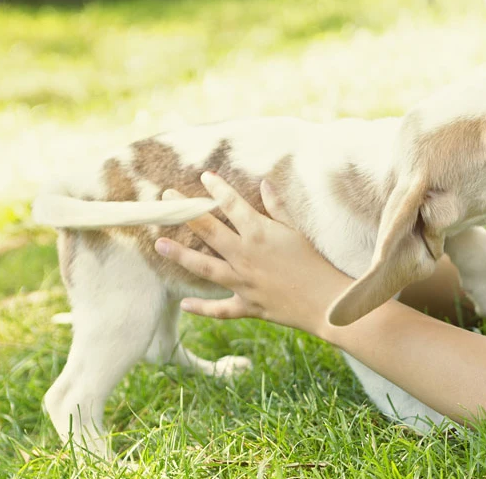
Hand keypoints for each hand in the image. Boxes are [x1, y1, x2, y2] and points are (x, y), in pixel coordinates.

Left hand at [154, 172, 351, 334]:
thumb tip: (264, 184)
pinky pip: (220, 308)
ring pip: (204, 267)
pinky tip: (184, 303)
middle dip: (186, 212)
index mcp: (260, 234)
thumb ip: (278, 208)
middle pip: (208, 230)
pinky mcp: (247, 305)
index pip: (232, 205)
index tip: (204, 176)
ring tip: (160, 244)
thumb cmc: (315, 263)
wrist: (326, 302)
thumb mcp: (297, 231)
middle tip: (166, 199)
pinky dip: (202, 308)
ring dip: (180, 255)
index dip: (217, 189)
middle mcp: (245, 256)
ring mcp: (243, 282)